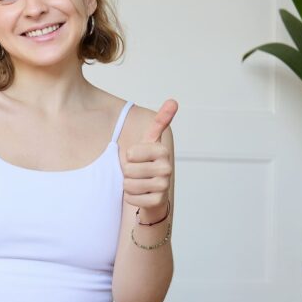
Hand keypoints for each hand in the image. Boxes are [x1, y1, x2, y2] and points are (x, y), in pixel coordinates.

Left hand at [122, 99, 178, 222]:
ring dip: (128, 185)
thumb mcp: (150, 141)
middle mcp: (167, 167)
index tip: (137, 158)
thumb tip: (174, 100)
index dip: (128, 156)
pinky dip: (130, 197)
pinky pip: (131, 198)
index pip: (130, 153)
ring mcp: (163, 185)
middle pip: (128, 169)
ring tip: (138, 183)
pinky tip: (140, 195)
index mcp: (162, 151)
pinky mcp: (157, 201)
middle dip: (127, 172)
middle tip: (137, 173)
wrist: (152, 191)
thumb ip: (160, 121)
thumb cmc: (147, 163)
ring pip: (128, 184)